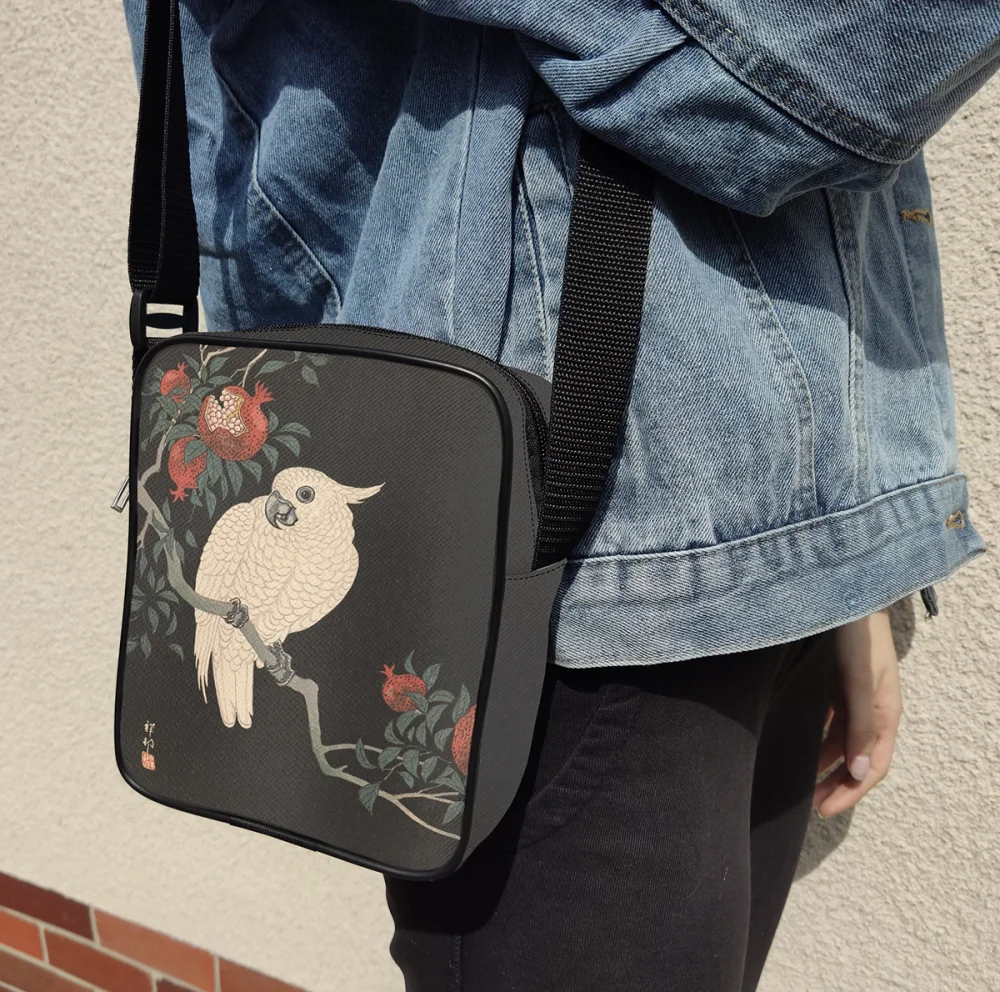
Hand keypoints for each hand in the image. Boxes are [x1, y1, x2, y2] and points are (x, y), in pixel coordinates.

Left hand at [812, 609, 901, 817]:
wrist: (847, 594)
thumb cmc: (857, 636)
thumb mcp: (857, 680)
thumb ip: (859, 723)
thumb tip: (857, 771)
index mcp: (885, 713)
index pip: (872, 766)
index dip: (851, 791)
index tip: (825, 809)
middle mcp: (872, 710)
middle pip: (856, 759)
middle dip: (837, 784)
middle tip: (811, 805)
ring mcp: (855, 698)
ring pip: (842, 742)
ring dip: (826, 765)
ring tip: (803, 783)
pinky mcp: (839, 686)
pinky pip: (830, 723)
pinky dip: (818, 740)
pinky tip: (801, 747)